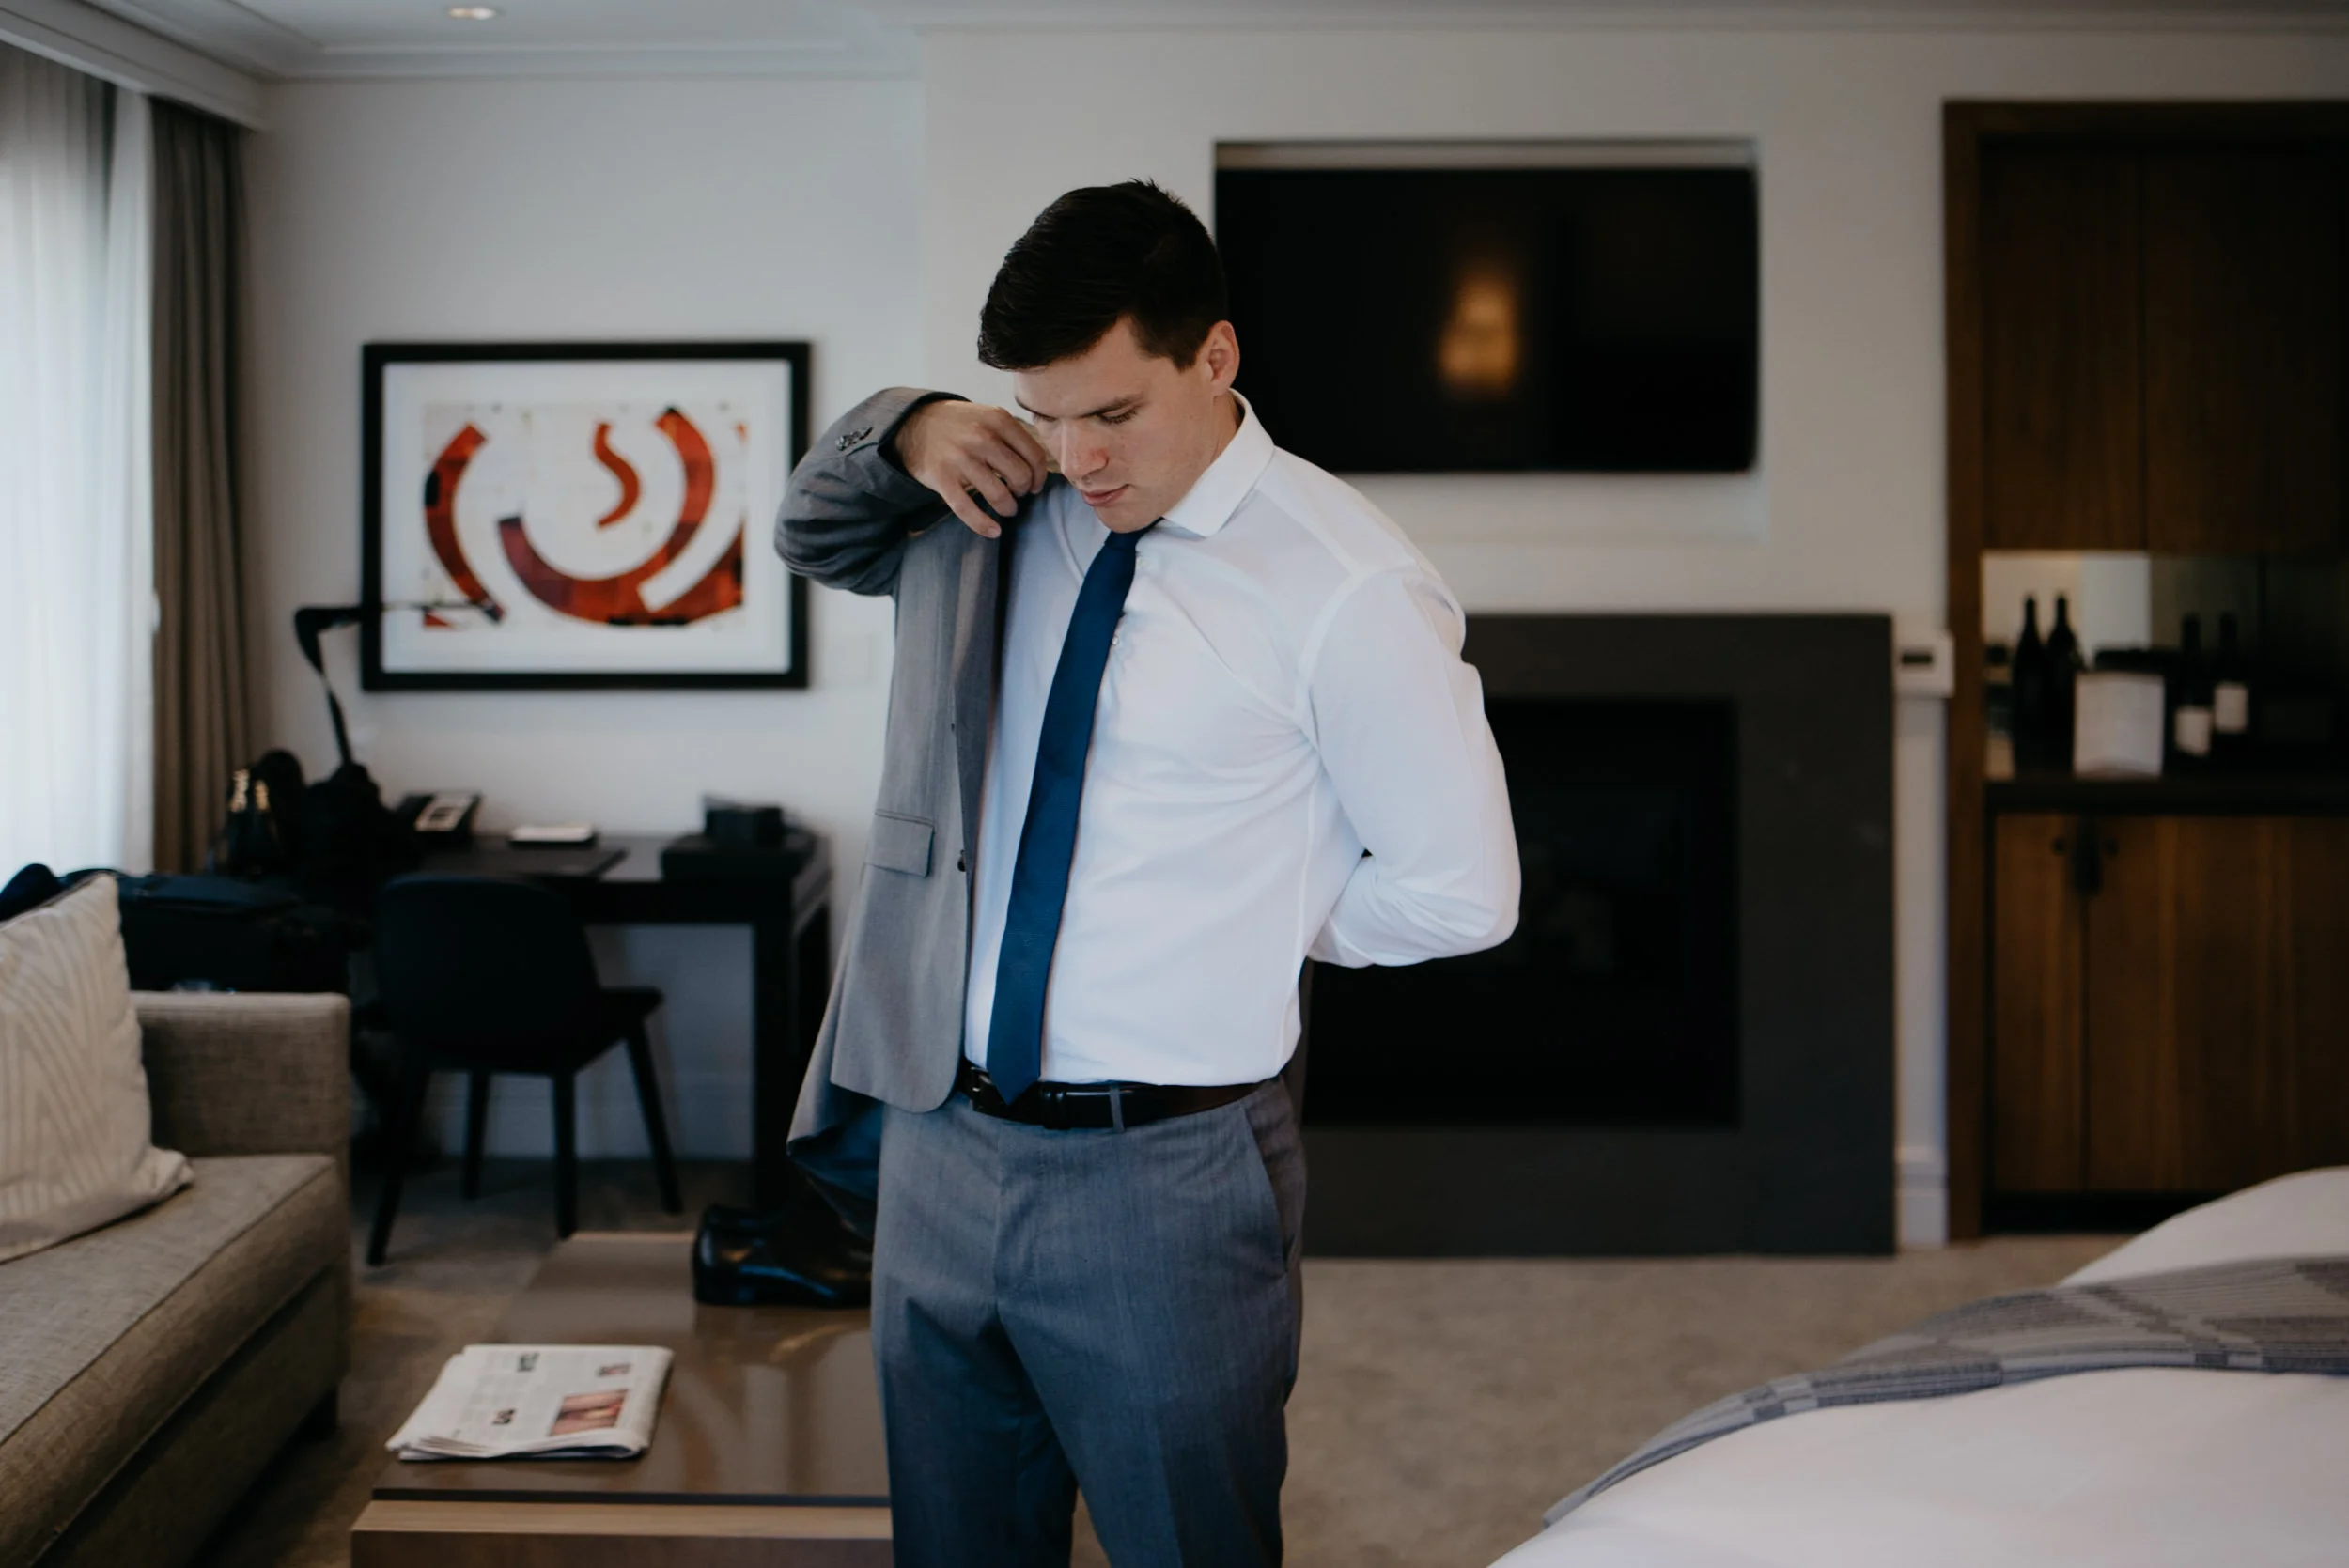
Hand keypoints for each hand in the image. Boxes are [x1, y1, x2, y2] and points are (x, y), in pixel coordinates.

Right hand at [892, 401, 1052, 538]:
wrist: (915, 423)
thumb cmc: (961, 425)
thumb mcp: (989, 416)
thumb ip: (1013, 436)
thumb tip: (1039, 470)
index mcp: (998, 420)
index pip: (1034, 456)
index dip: (1039, 477)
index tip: (1035, 486)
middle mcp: (981, 437)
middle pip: (1020, 476)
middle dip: (1023, 491)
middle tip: (1018, 494)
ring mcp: (960, 458)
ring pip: (999, 495)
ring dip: (1008, 508)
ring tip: (1007, 508)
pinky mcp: (942, 478)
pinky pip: (968, 509)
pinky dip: (984, 525)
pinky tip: (993, 531)